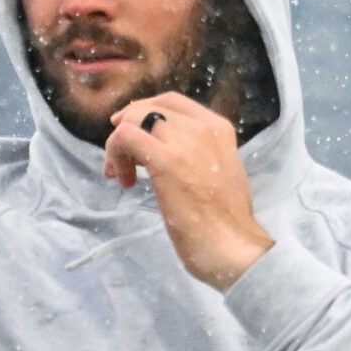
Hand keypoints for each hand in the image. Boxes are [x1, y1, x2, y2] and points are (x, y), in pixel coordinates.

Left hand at [104, 94, 274, 290]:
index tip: (130, 134)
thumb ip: (201, 155)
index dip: (143, 112)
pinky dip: (115, 154)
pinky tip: (125, 181)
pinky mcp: (166, 161)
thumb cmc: (228, 222)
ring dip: (118, 146)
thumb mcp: (222, 172)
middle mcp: (202, 128)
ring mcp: (185, 142)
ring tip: (121, 175)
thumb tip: (171, 152)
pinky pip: (125, 136)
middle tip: (119, 160)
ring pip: (133, 119)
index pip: (172, 102)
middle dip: (126, 129)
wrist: (235, 247)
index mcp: (219, 129)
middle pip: (148, 108)